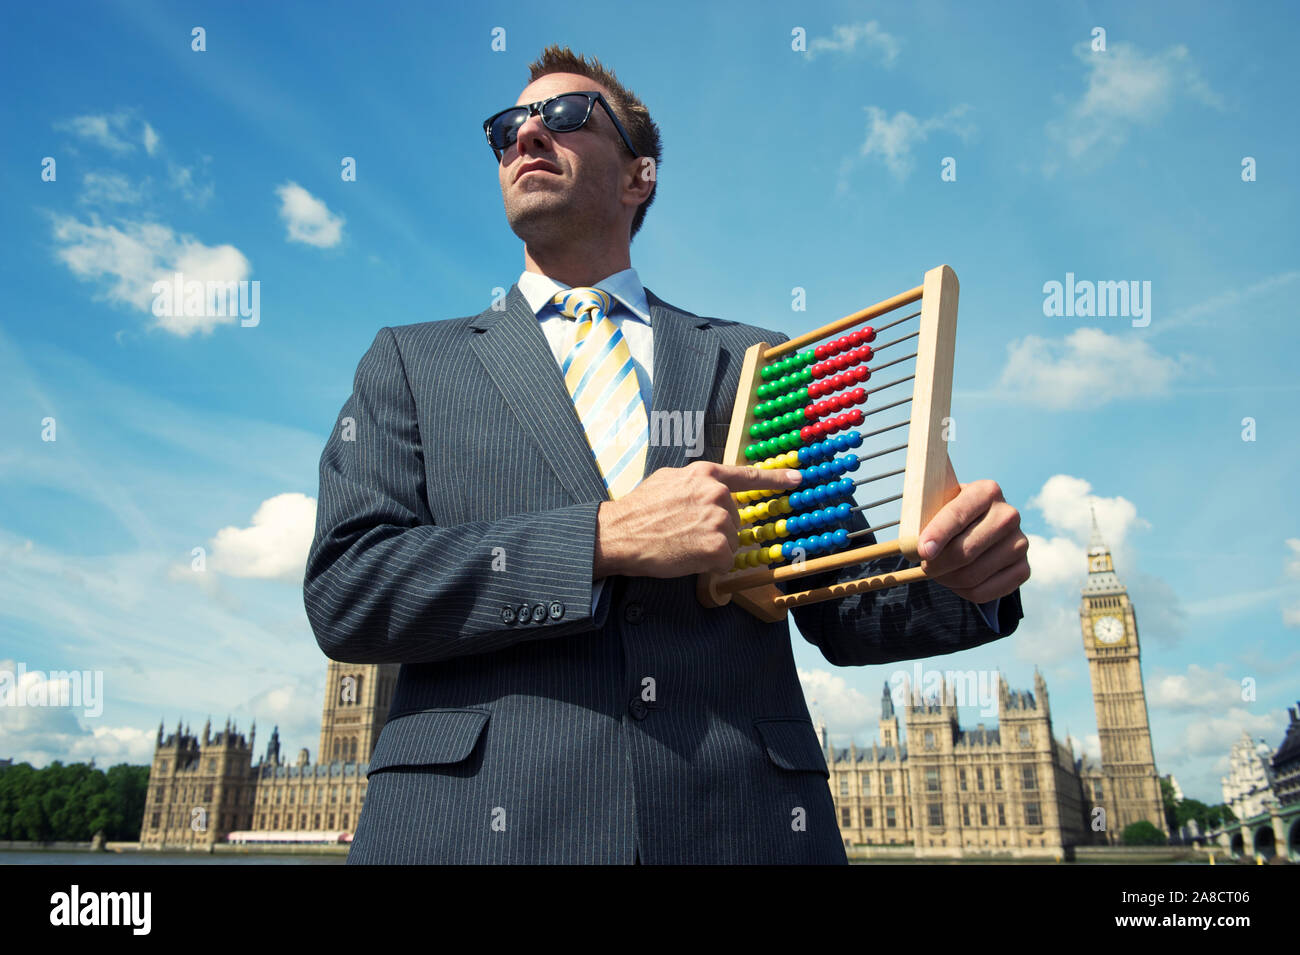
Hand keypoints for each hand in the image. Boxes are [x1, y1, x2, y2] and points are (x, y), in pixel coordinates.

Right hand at [594, 461, 802, 578]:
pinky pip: (725, 560)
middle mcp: (717, 494)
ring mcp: (719, 520)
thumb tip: (710, 489)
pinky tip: (687, 556)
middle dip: (716, 528)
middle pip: (735, 518)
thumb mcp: (668, 480)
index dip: (776, 478)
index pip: (748, 475)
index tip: (798, 479)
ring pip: (731, 541)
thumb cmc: (639, 510)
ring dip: (712, 547)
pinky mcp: (717, 546)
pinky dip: (709, 564)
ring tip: (682, 543)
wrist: (620, 534)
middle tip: (686, 532)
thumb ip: (695, 482)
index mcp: (706, 474)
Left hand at [917, 478, 1029, 603]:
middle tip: (924, 567)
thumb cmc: (953, 515)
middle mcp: (1009, 515)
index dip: (938, 535)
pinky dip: (963, 592)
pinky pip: (985, 592)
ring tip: (938, 573)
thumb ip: (927, 516)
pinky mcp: (1023, 569)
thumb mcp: (941, 504)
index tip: (921, 552)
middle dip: (937, 565)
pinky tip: (956, 582)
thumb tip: (918, 547)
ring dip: (947, 580)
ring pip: (973, 575)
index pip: (958, 515)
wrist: (982, 525)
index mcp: (986, 491)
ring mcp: (1020, 543)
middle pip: (965, 551)